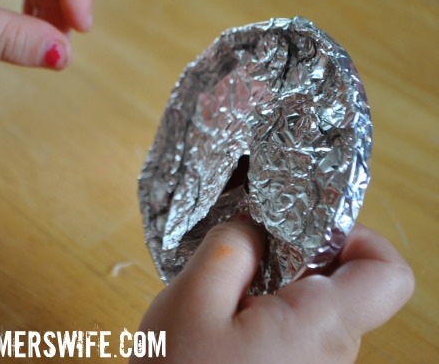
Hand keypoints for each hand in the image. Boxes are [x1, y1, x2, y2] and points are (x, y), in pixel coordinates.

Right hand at [132, 219, 413, 362]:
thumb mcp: (192, 297)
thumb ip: (230, 248)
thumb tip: (255, 229)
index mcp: (319, 325)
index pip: (387, 275)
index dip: (359, 238)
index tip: (310, 229)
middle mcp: (332, 353)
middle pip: (346, 286)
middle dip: (299, 257)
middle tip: (248, 252)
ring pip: (318, 309)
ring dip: (278, 285)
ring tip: (230, 288)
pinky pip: (298, 332)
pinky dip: (270, 312)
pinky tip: (229, 317)